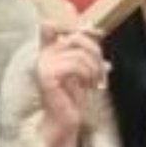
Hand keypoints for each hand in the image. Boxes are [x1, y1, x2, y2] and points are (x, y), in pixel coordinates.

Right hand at [34, 27, 110, 146]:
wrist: (66, 120)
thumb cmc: (74, 96)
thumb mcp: (84, 67)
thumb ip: (87, 50)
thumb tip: (98, 32)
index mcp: (48, 50)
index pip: (52, 25)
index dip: (76, 25)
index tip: (100, 34)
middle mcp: (42, 55)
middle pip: (75, 37)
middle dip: (95, 52)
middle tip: (103, 71)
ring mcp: (42, 64)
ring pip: (78, 53)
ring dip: (94, 68)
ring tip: (95, 82)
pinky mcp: (46, 75)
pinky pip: (75, 64)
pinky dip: (88, 74)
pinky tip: (89, 86)